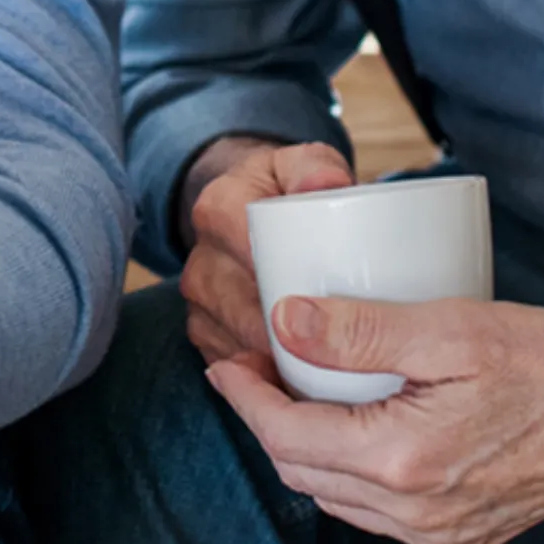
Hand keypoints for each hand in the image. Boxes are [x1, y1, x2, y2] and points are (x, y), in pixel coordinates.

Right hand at [176, 136, 353, 365]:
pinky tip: (299, 379)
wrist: (249, 210)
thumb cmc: (287, 191)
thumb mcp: (305, 164)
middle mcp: (199, 258)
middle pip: (244, 307)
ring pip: (238, 342)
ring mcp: (198, 301)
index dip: (285, 277)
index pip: (247, 249)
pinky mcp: (203, 332)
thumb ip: (317, 167)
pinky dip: (265, 376)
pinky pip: (233, 365)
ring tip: (329, 366)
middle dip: (291, 331)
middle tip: (345, 345)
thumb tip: (327, 184)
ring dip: (280, 359)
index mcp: (217, 208)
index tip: (330, 296)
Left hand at [204, 294, 543, 543]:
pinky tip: (361, 431)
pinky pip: (382, 514)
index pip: (286, 438)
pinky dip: (355, 474)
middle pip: (304, 472)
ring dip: (309, 449)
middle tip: (259, 368)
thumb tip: (284, 321)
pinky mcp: (462, 538)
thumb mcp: (452, 329)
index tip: (228, 361)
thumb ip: (362, 331)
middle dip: (269, 422)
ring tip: (302, 393)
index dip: (246, 397)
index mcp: (404, 463)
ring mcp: (440, 535)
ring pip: (340, 498)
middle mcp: (415, 514)